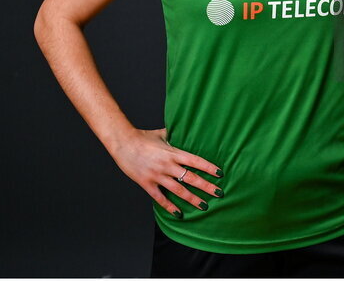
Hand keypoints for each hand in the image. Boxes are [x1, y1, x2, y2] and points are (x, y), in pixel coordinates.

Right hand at [108, 128, 222, 216]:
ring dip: (192, 199)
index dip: (208, 168)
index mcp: (173, 152)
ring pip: (178, 190)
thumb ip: (174, 135)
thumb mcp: (162, 134)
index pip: (195, 161)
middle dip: (206, 186)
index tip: (220, 174)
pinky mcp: (146, 184)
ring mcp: (157, 175)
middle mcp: (167, 165)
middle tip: (219, 193)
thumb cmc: (143, 137)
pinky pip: (160, 198)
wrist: (123, 143)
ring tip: (204, 206)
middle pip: (191, 178)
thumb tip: (185, 129)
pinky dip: (169, 206)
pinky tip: (179, 213)